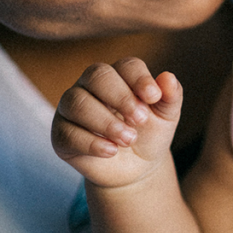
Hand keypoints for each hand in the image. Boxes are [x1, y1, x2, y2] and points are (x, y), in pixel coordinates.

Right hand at [52, 57, 182, 187]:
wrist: (136, 167)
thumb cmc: (150, 133)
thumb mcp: (166, 116)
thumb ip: (170, 96)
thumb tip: (168, 77)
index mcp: (119, 75)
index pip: (125, 65)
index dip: (139, 78)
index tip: (154, 97)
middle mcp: (90, 86)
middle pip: (96, 76)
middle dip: (121, 97)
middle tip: (141, 119)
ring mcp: (71, 109)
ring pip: (77, 103)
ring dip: (106, 121)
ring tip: (128, 139)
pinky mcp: (61, 134)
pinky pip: (68, 133)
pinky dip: (91, 142)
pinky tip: (111, 151)